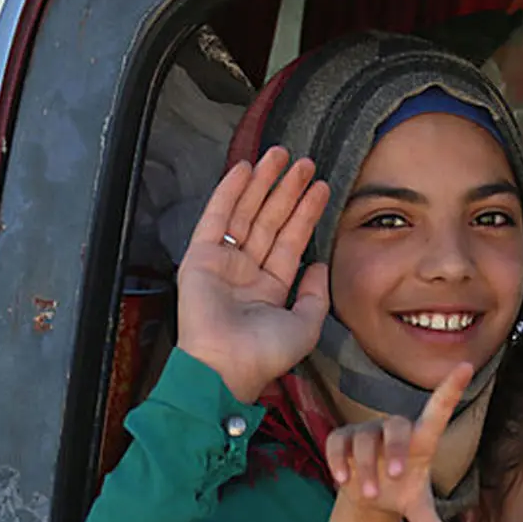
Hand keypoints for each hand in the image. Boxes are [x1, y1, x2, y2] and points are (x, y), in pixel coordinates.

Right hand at [176, 147, 330, 402]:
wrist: (227, 366)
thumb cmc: (265, 354)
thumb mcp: (305, 324)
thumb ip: (315, 294)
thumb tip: (319, 266)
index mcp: (269, 289)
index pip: (291, 242)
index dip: (306, 213)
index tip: (322, 187)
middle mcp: (246, 273)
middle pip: (271, 221)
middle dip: (287, 190)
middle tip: (305, 162)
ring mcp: (223, 263)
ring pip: (247, 213)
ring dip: (263, 183)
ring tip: (281, 155)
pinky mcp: (200, 257)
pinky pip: (216, 217)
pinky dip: (229, 192)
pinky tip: (244, 168)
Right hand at [326, 363, 474, 521]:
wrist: (370, 493)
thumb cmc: (401, 490)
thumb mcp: (417, 508)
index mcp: (421, 439)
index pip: (438, 410)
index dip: (451, 388)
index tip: (466, 366)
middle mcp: (395, 429)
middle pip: (395, 427)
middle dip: (395, 450)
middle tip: (395, 478)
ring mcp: (367, 431)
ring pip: (365, 440)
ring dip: (366, 467)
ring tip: (370, 494)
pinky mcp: (342, 437)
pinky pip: (337, 441)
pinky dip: (339, 460)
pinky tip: (341, 479)